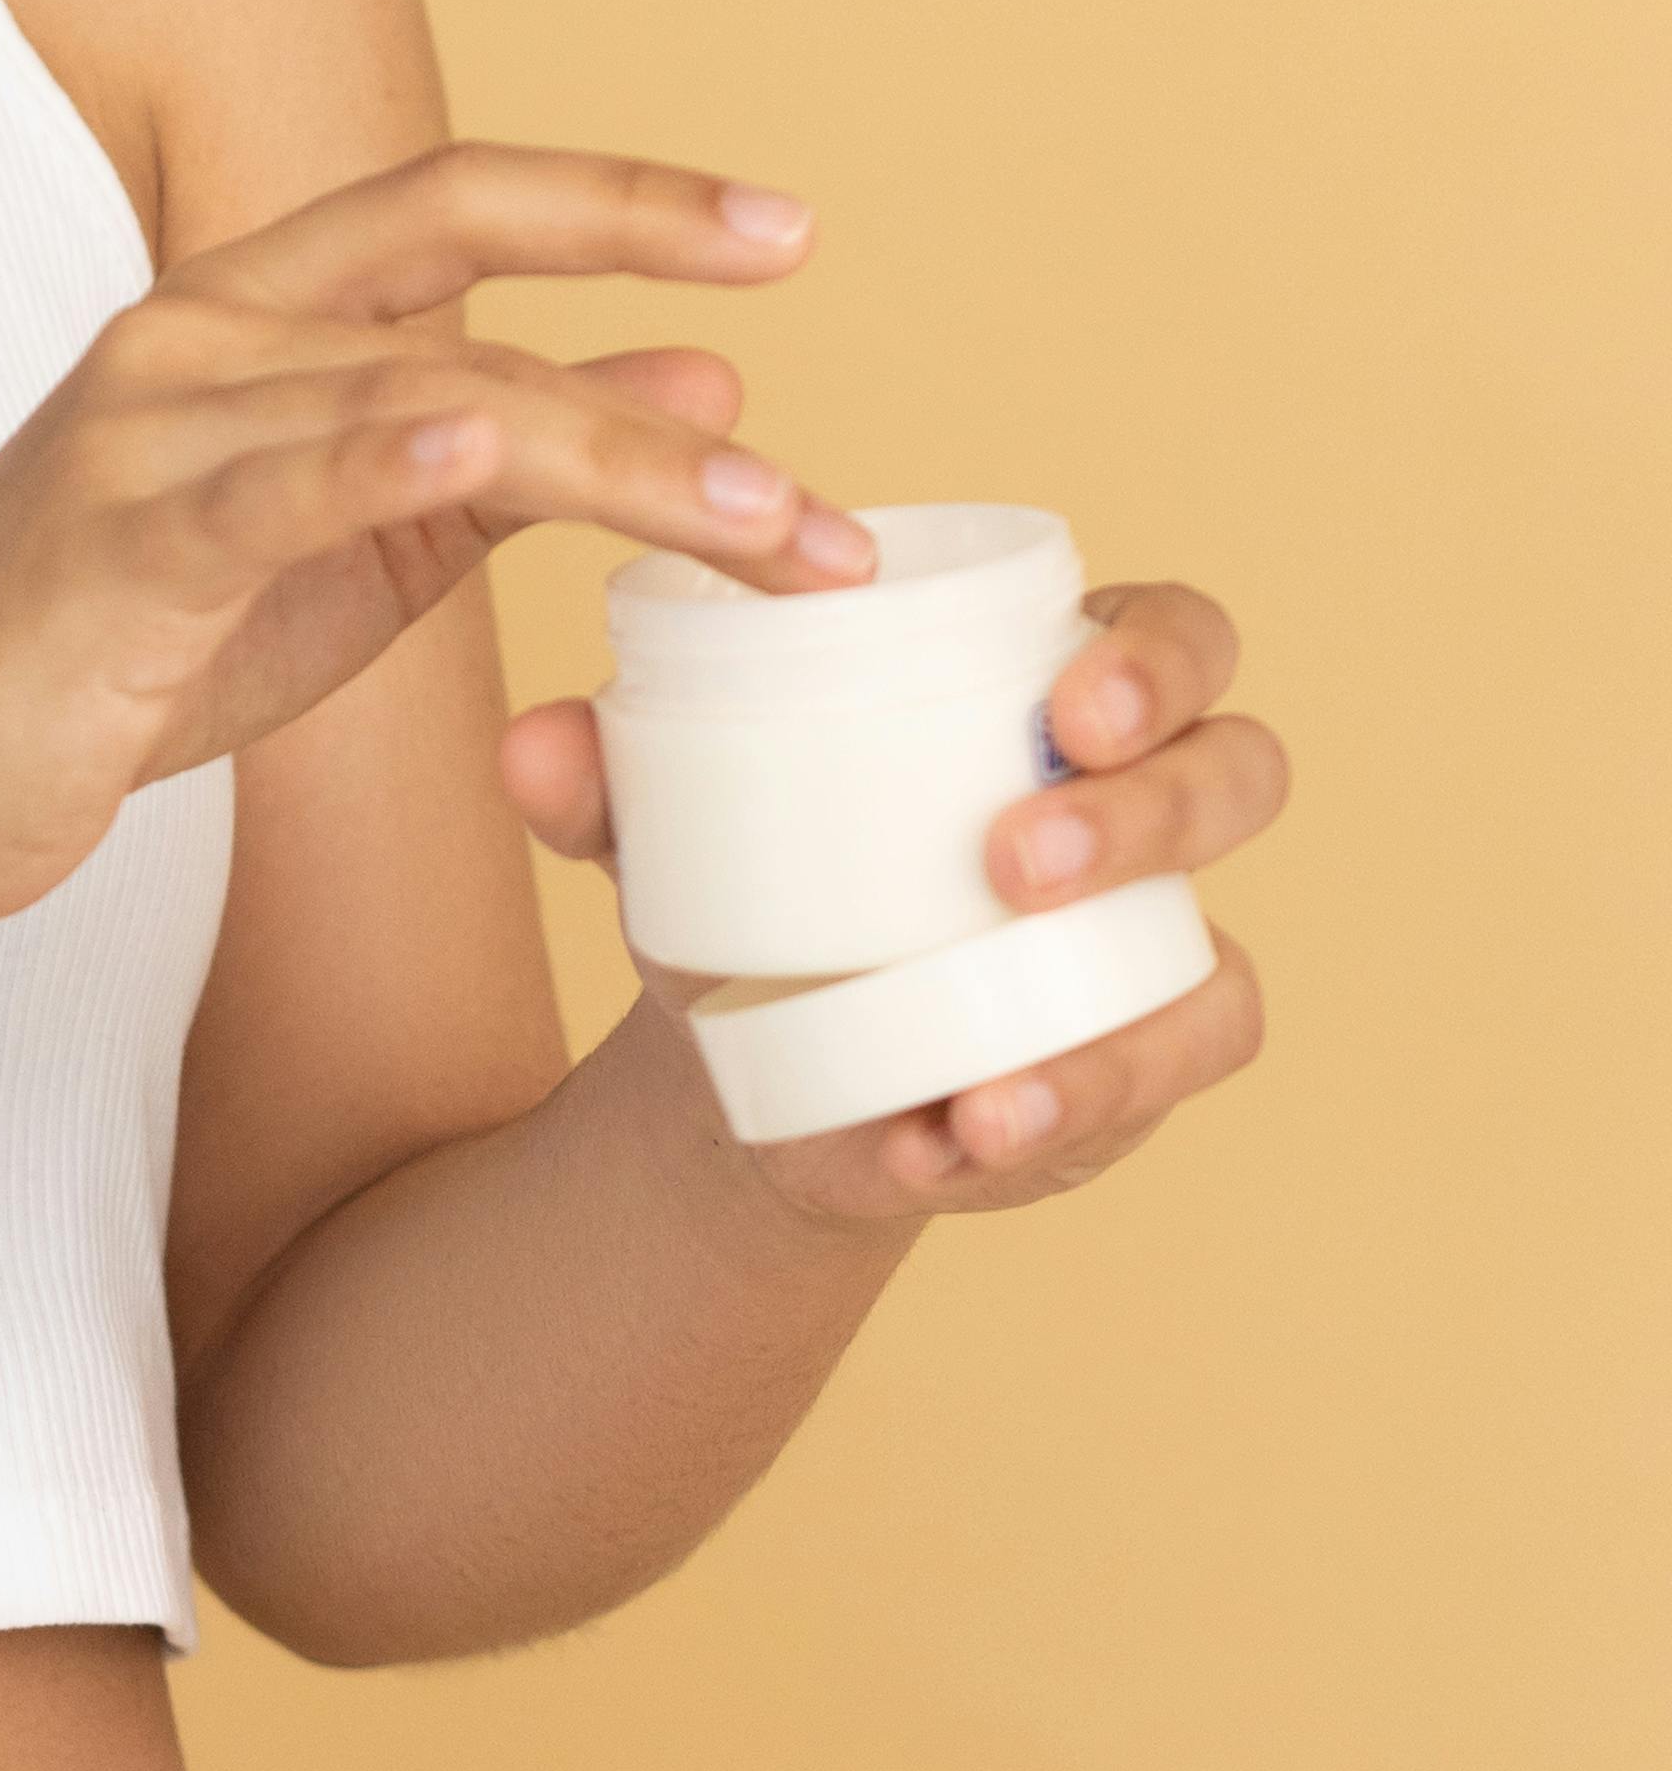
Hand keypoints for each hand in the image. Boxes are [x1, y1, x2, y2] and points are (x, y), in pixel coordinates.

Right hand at [0, 142, 867, 951]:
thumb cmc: (121, 655)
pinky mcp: (109, 546)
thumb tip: (705, 375)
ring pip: (413, 400)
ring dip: (615, 456)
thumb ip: (510, 457)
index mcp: (243, 314)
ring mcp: (140, 431)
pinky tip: (488, 443)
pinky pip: (265, 488)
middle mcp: (190, 334)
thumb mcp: (353, 548)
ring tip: (771, 524)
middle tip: (802, 286)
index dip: (619, 198)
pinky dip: (380, 456)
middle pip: (452, 278)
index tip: (783, 227)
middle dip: (640, 265)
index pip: (450, 201)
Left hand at [502, 574, 1286, 1219]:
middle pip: (1238, 771)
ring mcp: (1152, 947)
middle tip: (1011, 860)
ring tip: (992, 1081)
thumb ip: (603, 779)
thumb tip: (532, 743)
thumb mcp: (674, 824)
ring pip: (1223, 964)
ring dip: (1126, 1023)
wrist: (758, 1050)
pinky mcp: (1137, 1062)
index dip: (1156, 657)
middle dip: (1151, 810)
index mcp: (1050, 688)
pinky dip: (1071, 1113)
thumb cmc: (750, 876)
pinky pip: (1160, 1084)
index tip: (1065, 705)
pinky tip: (964, 1136)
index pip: (1172, 633)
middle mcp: (1140, 806)